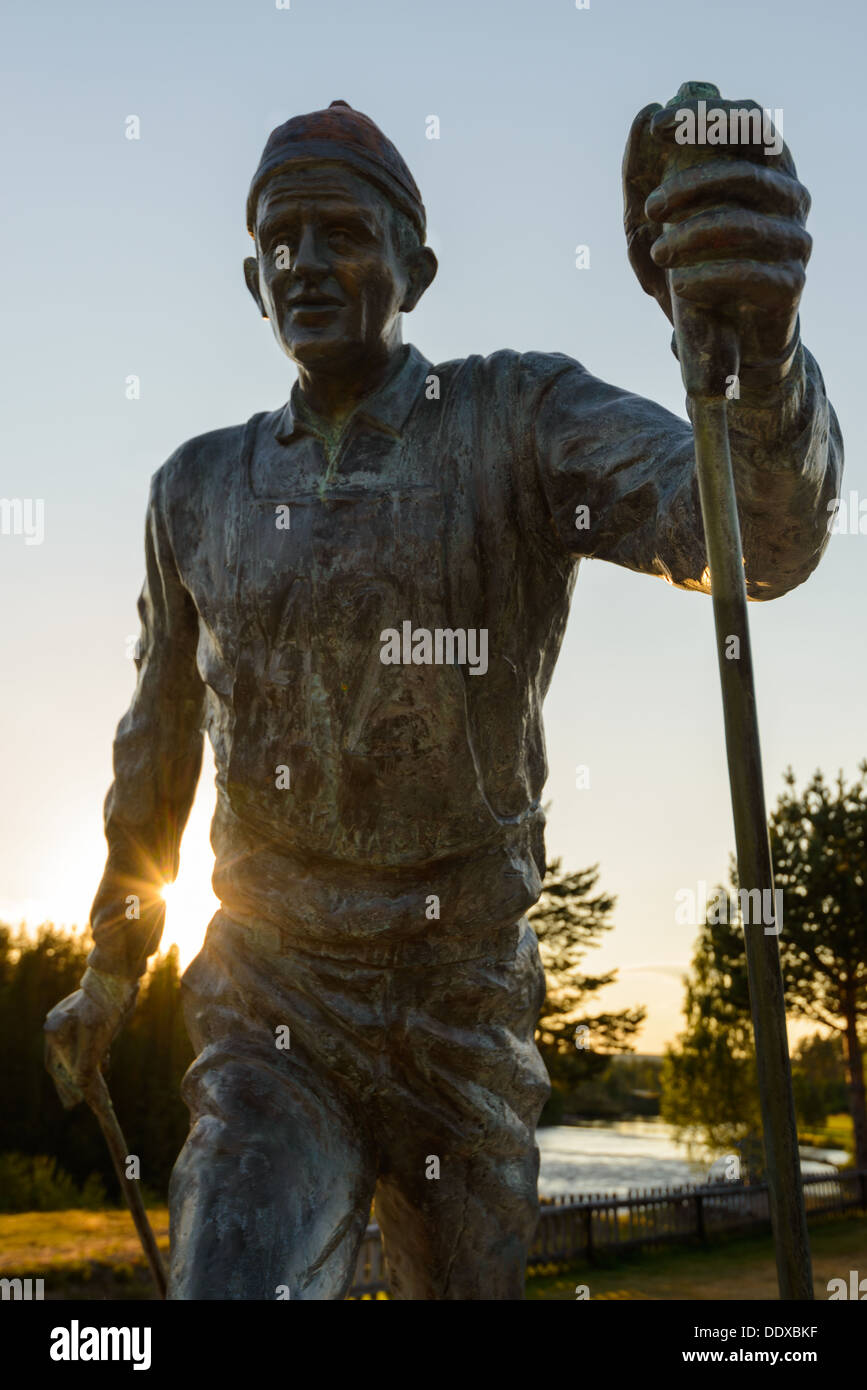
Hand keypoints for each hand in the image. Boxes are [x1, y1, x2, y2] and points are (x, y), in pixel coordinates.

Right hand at [44, 970, 137, 1108]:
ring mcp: (70, 1022)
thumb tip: (82, 1087)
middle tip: (77, 1103)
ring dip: (83, 1072)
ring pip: (75, 1054)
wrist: (119, 974)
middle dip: (72, 1084)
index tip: (78, 1103)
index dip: (67, 1088)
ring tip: (93, 1091)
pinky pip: (86, 1044)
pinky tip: (104, 1065)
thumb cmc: (107, 1005)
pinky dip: (93, 1056)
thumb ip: (85, 1066)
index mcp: (54, 1031)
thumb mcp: (96, 1039)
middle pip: (62, 1063)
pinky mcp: (85, 1018)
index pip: (57, 1068)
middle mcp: (58, 1027)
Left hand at [623, 86, 811, 384]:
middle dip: (690, 185)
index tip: (658, 126)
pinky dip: (707, 277)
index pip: (749, 121)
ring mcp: (795, 239)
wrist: (731, 337)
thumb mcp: (661, 220)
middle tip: (649, 208)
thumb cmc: (695, 262)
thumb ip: (648, 170)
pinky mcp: (791, 283)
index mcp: (765, 167)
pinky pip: (748, 273)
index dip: (707, 114)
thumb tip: (644, 113)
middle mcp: (789, 196)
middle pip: (744, 171)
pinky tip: (680, 286)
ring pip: (742, 223)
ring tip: (659, 255)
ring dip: (690, 236)